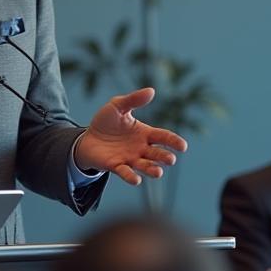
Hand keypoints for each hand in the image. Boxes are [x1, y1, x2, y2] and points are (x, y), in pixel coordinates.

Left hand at [73, 88, 187, 184]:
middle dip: (165, 157)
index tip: (183, 146)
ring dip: (152, 170)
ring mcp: (129, 159)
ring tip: (158, 172)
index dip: (174, 142)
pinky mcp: (116, 166)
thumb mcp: (117, 106)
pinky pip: (126, 173)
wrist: (87, 137)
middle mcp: (141, 148)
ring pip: (145, 166)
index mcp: (145, 133)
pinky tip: (136, 180)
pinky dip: (131, 177)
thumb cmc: (106, 122)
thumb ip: (133, 100)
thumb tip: (151, 91)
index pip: (164, 137)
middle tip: (170, 159)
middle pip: (157, 154)